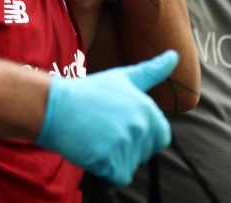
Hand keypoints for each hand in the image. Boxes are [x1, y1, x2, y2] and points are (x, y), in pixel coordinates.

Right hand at [35, 50, 177, 186]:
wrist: (55, 107)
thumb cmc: (90, 92)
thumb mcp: (123, 77)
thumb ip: (152, 70)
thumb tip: (175, 55)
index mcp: (147, 108)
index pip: (161, 137)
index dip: (143, 136)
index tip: (121, 125)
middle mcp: (140, 125)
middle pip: (146, 153)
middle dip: (129, 148)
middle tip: (105, 130)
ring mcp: (125, 143)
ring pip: (131, 165)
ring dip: (115, 158)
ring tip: (97, 137)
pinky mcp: (110, 159)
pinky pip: (118, 177)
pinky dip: (106, 170)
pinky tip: (93, 150)